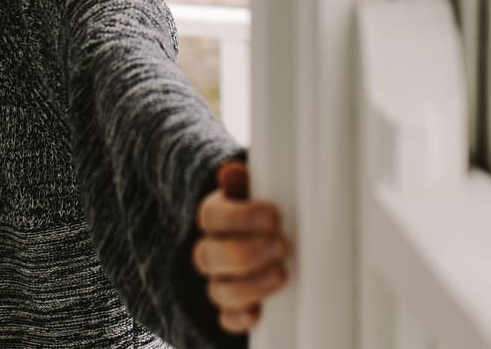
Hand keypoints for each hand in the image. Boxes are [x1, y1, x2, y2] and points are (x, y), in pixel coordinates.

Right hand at [193, 160, 290, 334]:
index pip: (210, 217)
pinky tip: (258, 313)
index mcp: (214, 217)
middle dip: (246, 253)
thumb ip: (247, 183)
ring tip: (281, 274)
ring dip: (249, 285)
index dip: (239, 218)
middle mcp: (210, 251)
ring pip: (217, 290)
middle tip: (282, 245)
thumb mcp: (258, 192)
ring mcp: (218, 281)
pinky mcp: (231, 308)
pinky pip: (226, 319)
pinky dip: (240, 318)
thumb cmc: (266, 210)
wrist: (266, 235)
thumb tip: (231, 171)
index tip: (273, 216)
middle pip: (208, 256)